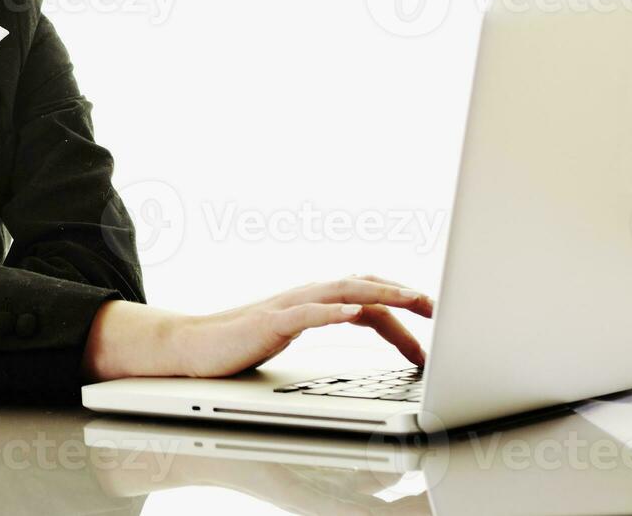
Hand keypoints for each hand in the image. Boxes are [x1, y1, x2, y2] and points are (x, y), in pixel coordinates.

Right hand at [85, 274, 433, 380]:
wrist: (192, 346)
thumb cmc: (240, 342)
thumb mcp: (292, 333)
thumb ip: (322, 322)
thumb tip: (359, 322)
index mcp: (313, 300)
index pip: (366, 296)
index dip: (401, 303)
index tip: (432, 319)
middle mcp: (305, 296)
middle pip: (363, 285)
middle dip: (404, 294)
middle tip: (439, 307)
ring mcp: (288, 306)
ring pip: (343, 291)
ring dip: (381, 294)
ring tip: (412, 299)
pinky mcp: (270, 322)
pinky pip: (307, 314)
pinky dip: (333, 311)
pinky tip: (354, 313)